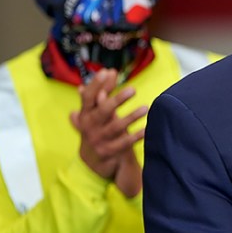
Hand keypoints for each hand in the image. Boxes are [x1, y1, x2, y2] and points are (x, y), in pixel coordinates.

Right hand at [70, 69, 147, 197]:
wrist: (92, 161)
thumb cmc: (96, 129)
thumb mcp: (95, 112)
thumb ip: (103, 92)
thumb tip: (107, 71)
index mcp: (85, 115)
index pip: (88, 97)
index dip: (96, 84)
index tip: (107, 72)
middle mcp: (89, 127)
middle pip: (102, 111)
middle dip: (117, 100)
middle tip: (133, 90)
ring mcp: (98, 140)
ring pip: (115, 127)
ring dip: (130, 117)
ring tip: (145, 108)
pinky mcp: (108, 152)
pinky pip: (124, 143)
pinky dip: (136, 136)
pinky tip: (147, 129)